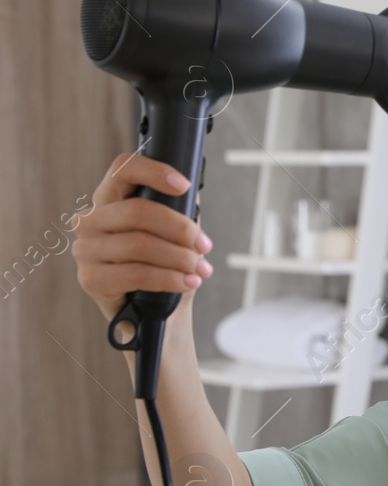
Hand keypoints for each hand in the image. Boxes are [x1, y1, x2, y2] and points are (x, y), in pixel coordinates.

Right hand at [72, 153, 214, 324]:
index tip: (184, 185)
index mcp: (110, 201)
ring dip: (179, 257)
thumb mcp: (175, 236)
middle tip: (204, 246)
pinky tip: (188, 282)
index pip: (122, 170)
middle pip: (138, 211)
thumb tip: (192, 193)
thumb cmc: (166, 268)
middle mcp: (91, 221)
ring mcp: (86, 249)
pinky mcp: (90, 279)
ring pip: (139, 244)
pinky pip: (136, 273)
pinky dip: (169, 278)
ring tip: (200, 269)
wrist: (159, 315)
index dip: (154, 172)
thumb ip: (179, 210)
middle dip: (180, 229)